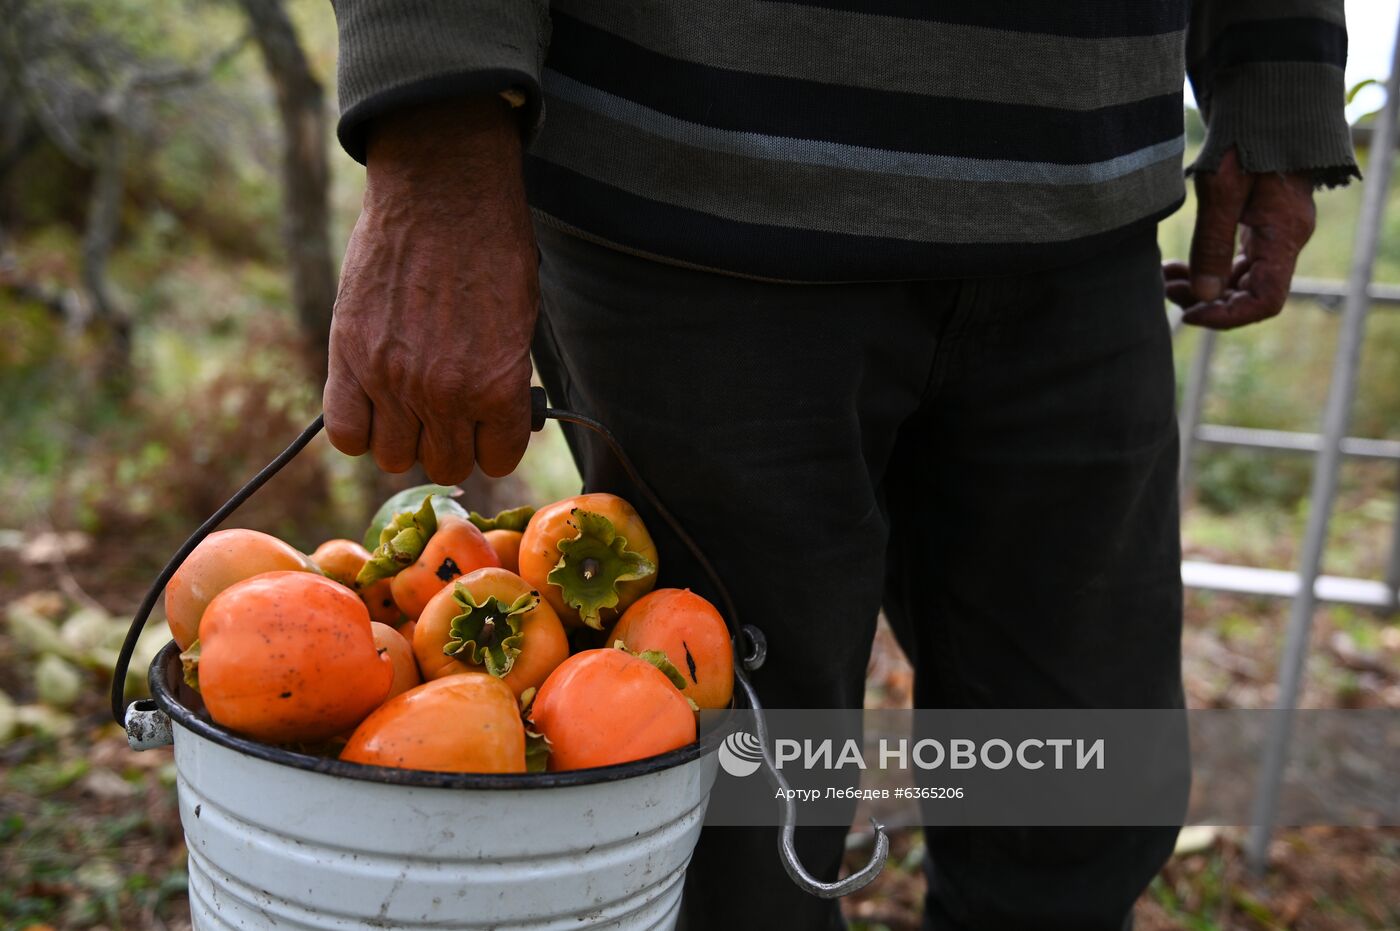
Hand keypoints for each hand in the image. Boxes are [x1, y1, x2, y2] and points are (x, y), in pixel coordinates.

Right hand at [324, 97, 536, 482]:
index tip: (490, 424)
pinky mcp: (349, 357)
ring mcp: (390, 379)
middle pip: (445, 463)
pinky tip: (374, 404)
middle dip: (452, 442)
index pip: (497, 458)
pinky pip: (346, 434)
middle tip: (451, 412)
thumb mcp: (522, 321)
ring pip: (394, 457)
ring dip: (405, 438)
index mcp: (496, 387)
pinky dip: (360, 429)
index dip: (495, 441)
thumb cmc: (494, 248)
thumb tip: (495, 417)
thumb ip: (504, 379)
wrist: (442, 193)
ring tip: (412, 405)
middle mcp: (443, 394)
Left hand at [1164, 147, 1315, 328]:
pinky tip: (1177, 266)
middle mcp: (1286, 239)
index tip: (1189, 315)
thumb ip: (1212, 244)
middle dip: (1206, 300)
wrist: (1264, 98)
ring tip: (1165, 279)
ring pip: (1240, 280)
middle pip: (1250, 294)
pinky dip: (1207, 268)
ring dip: (1202, 286)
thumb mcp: (1221, 190)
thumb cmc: (1245, 137)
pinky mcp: (1261, 224)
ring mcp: (1276, 232)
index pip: (1266, 301)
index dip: (1228, 316)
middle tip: (1165, 290)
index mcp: (1285, 235)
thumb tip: (1204, 294)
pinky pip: (1236, 261)